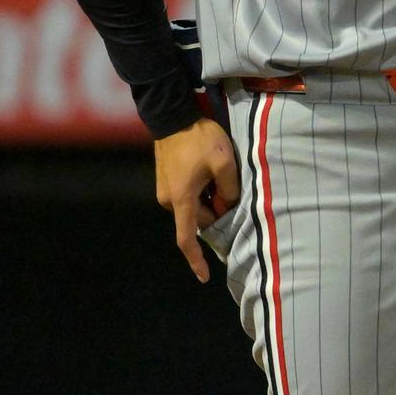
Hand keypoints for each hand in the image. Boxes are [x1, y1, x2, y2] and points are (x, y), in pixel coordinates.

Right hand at [154, 118, 239, 282]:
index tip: (205, 277)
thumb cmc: (199, 139)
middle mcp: (169, 201)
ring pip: (195, 206)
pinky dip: (202, 190)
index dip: (196, 260)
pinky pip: (188, 196)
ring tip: (218, 172)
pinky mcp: (167, 182)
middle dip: (217, 210)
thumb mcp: (224, 161)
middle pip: (198, 218)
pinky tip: (209, 170)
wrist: (172, 117)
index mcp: (181, 200)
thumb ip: (230, 188)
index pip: (186, 239)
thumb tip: (229, 204)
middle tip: (229, 186)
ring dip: (210, 198)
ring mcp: (165, 191)